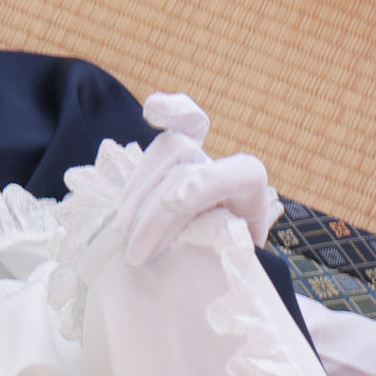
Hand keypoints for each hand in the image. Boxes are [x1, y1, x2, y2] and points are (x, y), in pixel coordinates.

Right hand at [125, 93, 280, 261]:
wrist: (229, 256)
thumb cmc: (229, 262)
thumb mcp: (231, 265)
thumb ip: (214, 254)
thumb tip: (186, 260)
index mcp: (250, 191)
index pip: (232, 176)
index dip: (202, 184)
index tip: (174, 203)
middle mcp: (227, 166)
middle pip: (185, 167)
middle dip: (153, 211)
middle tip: (135, 253)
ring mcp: (207, 157)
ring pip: (167, 151)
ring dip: (138, 192)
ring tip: (124, 233)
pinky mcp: (187, 152)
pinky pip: (184, 119)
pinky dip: (170, 110)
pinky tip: (155, 110)